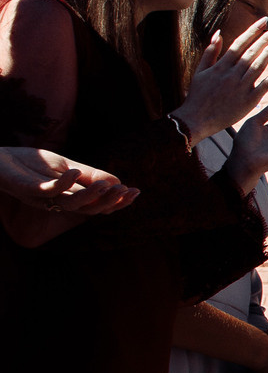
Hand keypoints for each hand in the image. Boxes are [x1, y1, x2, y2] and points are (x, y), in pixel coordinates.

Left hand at [0, 147, 135, 215]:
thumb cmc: (28, 163)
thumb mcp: (64, 165)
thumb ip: (88, 174)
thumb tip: (117, 182)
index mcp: (66, 198)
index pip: (96, 205)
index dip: (116, 202)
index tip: (136, 192)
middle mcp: (55, 202)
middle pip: (86, 209)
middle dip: (108, 202)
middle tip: (126, 191)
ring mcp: (40, 196)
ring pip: (70, 204)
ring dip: (90, 197)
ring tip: (106, 186)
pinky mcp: (26, 187)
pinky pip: (46, 190)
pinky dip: (63, 183)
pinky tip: (75, 172)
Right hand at [175, 18, 267, 146]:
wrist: (196, 119)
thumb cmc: (198, 95)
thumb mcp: (200, 71)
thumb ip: (210, 52)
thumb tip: (219, 33)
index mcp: (220, 66)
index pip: (240, 43)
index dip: (253, 31)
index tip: (264, 20)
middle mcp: (231, 74)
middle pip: (253, 52)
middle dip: (267, 37)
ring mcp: (240, 87)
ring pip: (259, 65)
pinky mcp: (248, 101)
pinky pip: (264, 85)